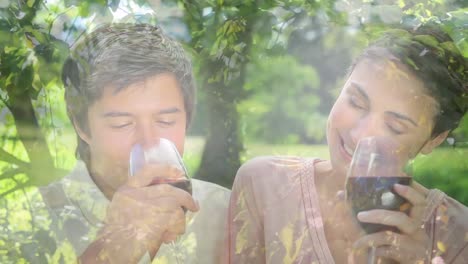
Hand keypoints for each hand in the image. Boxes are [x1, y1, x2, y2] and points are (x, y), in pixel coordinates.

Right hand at [80, 164, 198, 262]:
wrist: (110, 253)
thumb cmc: (118, 237)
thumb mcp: (126, 212)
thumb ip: (143, 203)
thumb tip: (169, 204)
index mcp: (126, 191)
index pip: (147, 171)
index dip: (165, 169)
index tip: (178, 171)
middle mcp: (135, 195)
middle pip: (167, 189)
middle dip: (184, 196)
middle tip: (194, 204)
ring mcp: (146, 206)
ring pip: (174, 204)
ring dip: (181, 217)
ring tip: (178, 228)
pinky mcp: (156, 219)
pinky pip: (176, 219)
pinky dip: (177, 229)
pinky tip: (170, 238)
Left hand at [352, 183, 429, 262]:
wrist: (395, 263)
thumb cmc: (388, 242)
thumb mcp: (378, 225)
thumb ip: (364, 210)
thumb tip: (340, 194)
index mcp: (414, 218)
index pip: (420, 202)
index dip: (411, 193)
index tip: (395, 185)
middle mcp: (418, 230)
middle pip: (402, 219)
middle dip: (379, 215)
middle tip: (360, 215)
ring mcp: (417, 245)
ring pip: (390, 236)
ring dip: (370, 238)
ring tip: (356, 242)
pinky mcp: (411, 258)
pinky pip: (389, 251)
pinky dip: (375, 250)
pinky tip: (367, 252)